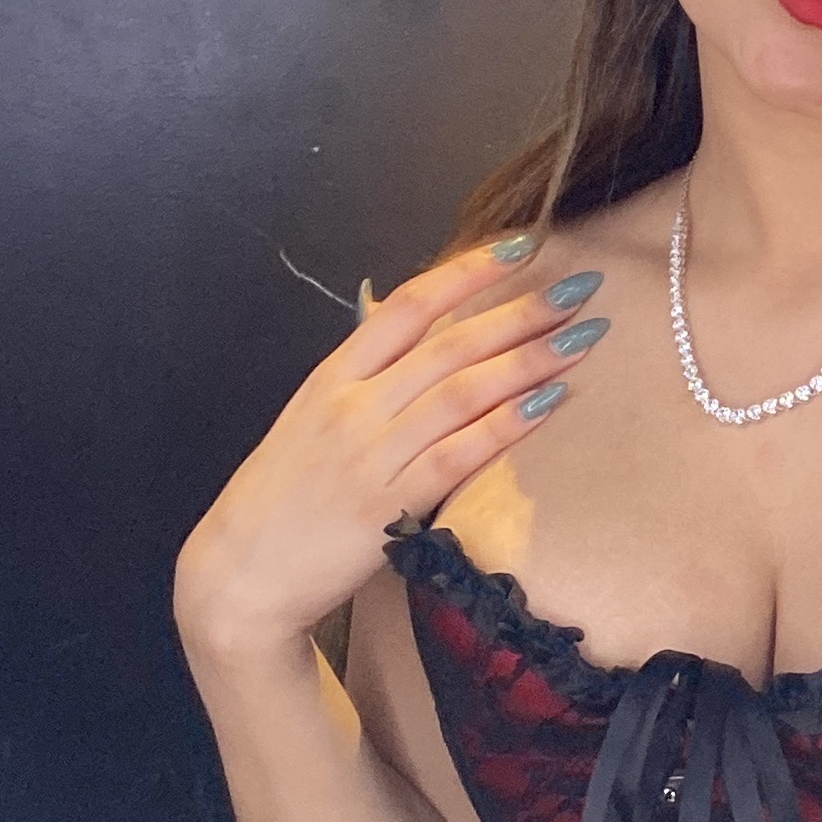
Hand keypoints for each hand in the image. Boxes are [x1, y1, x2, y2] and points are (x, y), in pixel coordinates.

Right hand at [174, 240, 609, 669]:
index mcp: (332, 377)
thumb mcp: (311, 418)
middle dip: (521, 311)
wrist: (238, 576)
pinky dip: (508, 425)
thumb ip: (366, 376)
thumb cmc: (282, 495)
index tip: (523, 245)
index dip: (468, 271)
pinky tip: (550, 401)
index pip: (408, 305)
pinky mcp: (387, 508)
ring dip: (529, 360)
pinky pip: (459, 455)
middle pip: (449, 345)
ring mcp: (369, 456)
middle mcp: (352, 408)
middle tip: (580, 287)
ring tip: (584, 336)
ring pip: (462, 393)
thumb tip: (425, 326)